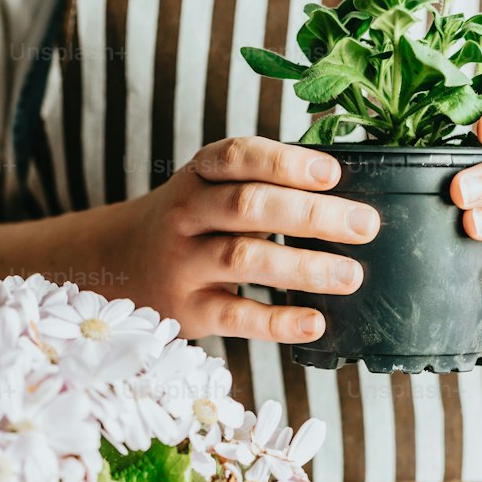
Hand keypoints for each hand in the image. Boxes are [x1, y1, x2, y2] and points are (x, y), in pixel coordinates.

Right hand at [120, 136, 379, 341]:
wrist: (116, 266)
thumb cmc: (188, 226)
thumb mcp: (209, 191)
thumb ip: (262, 186)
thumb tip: (343, 190)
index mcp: (199, 177)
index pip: (238, 157)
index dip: (285, 163)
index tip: (332, 173)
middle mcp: (187, 216)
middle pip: (248, 207)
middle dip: (311, 214)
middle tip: (365, 225)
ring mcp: (184, 265)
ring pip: (243, 260)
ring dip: (303, 267)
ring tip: (351, 275)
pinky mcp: (189, 311)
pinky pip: (236, 316)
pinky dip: (278, 322)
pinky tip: (315, 323)